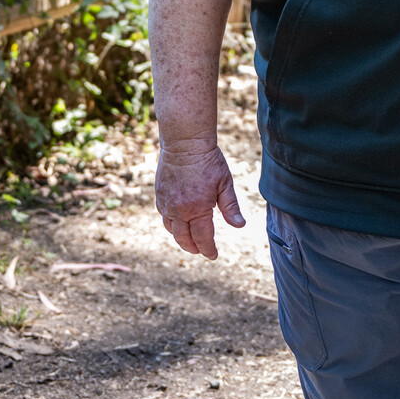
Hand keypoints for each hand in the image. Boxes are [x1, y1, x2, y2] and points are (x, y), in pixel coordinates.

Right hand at [154, 139, 244, 259]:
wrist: (185, 142)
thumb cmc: (208, 160)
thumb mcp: (224, 183)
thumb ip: (231, 207)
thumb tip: (240, 226)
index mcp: (197, 208)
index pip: (202, 238)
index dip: (208, 249)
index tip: (213, 255)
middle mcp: (179, 209)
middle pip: (184, 239)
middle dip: (193, 248)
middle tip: (201, 251)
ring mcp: (167, 202)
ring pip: (171, 229)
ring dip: (180, 238)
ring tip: (189, 241)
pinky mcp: (159, 194)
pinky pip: (163, 216)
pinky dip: (171, 224)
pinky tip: (178, 223)